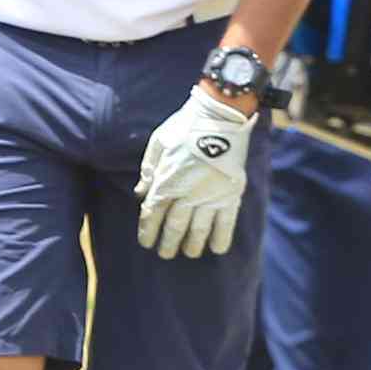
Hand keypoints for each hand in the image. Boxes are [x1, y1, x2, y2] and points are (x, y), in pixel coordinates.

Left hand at [134, 85, 254, 260]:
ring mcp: (210, 196)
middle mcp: (187, 194)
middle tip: (165, 254)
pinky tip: (216, 249)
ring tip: (189, 253)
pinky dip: (221, 238)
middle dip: (168, 243)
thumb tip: (139, 193)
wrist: (220, 115)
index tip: (146, 243)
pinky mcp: (231, 194)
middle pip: (175, 227)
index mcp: (166, 181)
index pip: (153, 214)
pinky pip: (226, 223)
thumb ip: (148, 170)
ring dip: (192, 245)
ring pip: (199, 230)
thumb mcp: (158, 143)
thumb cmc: (185, 126)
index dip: (148, 231)